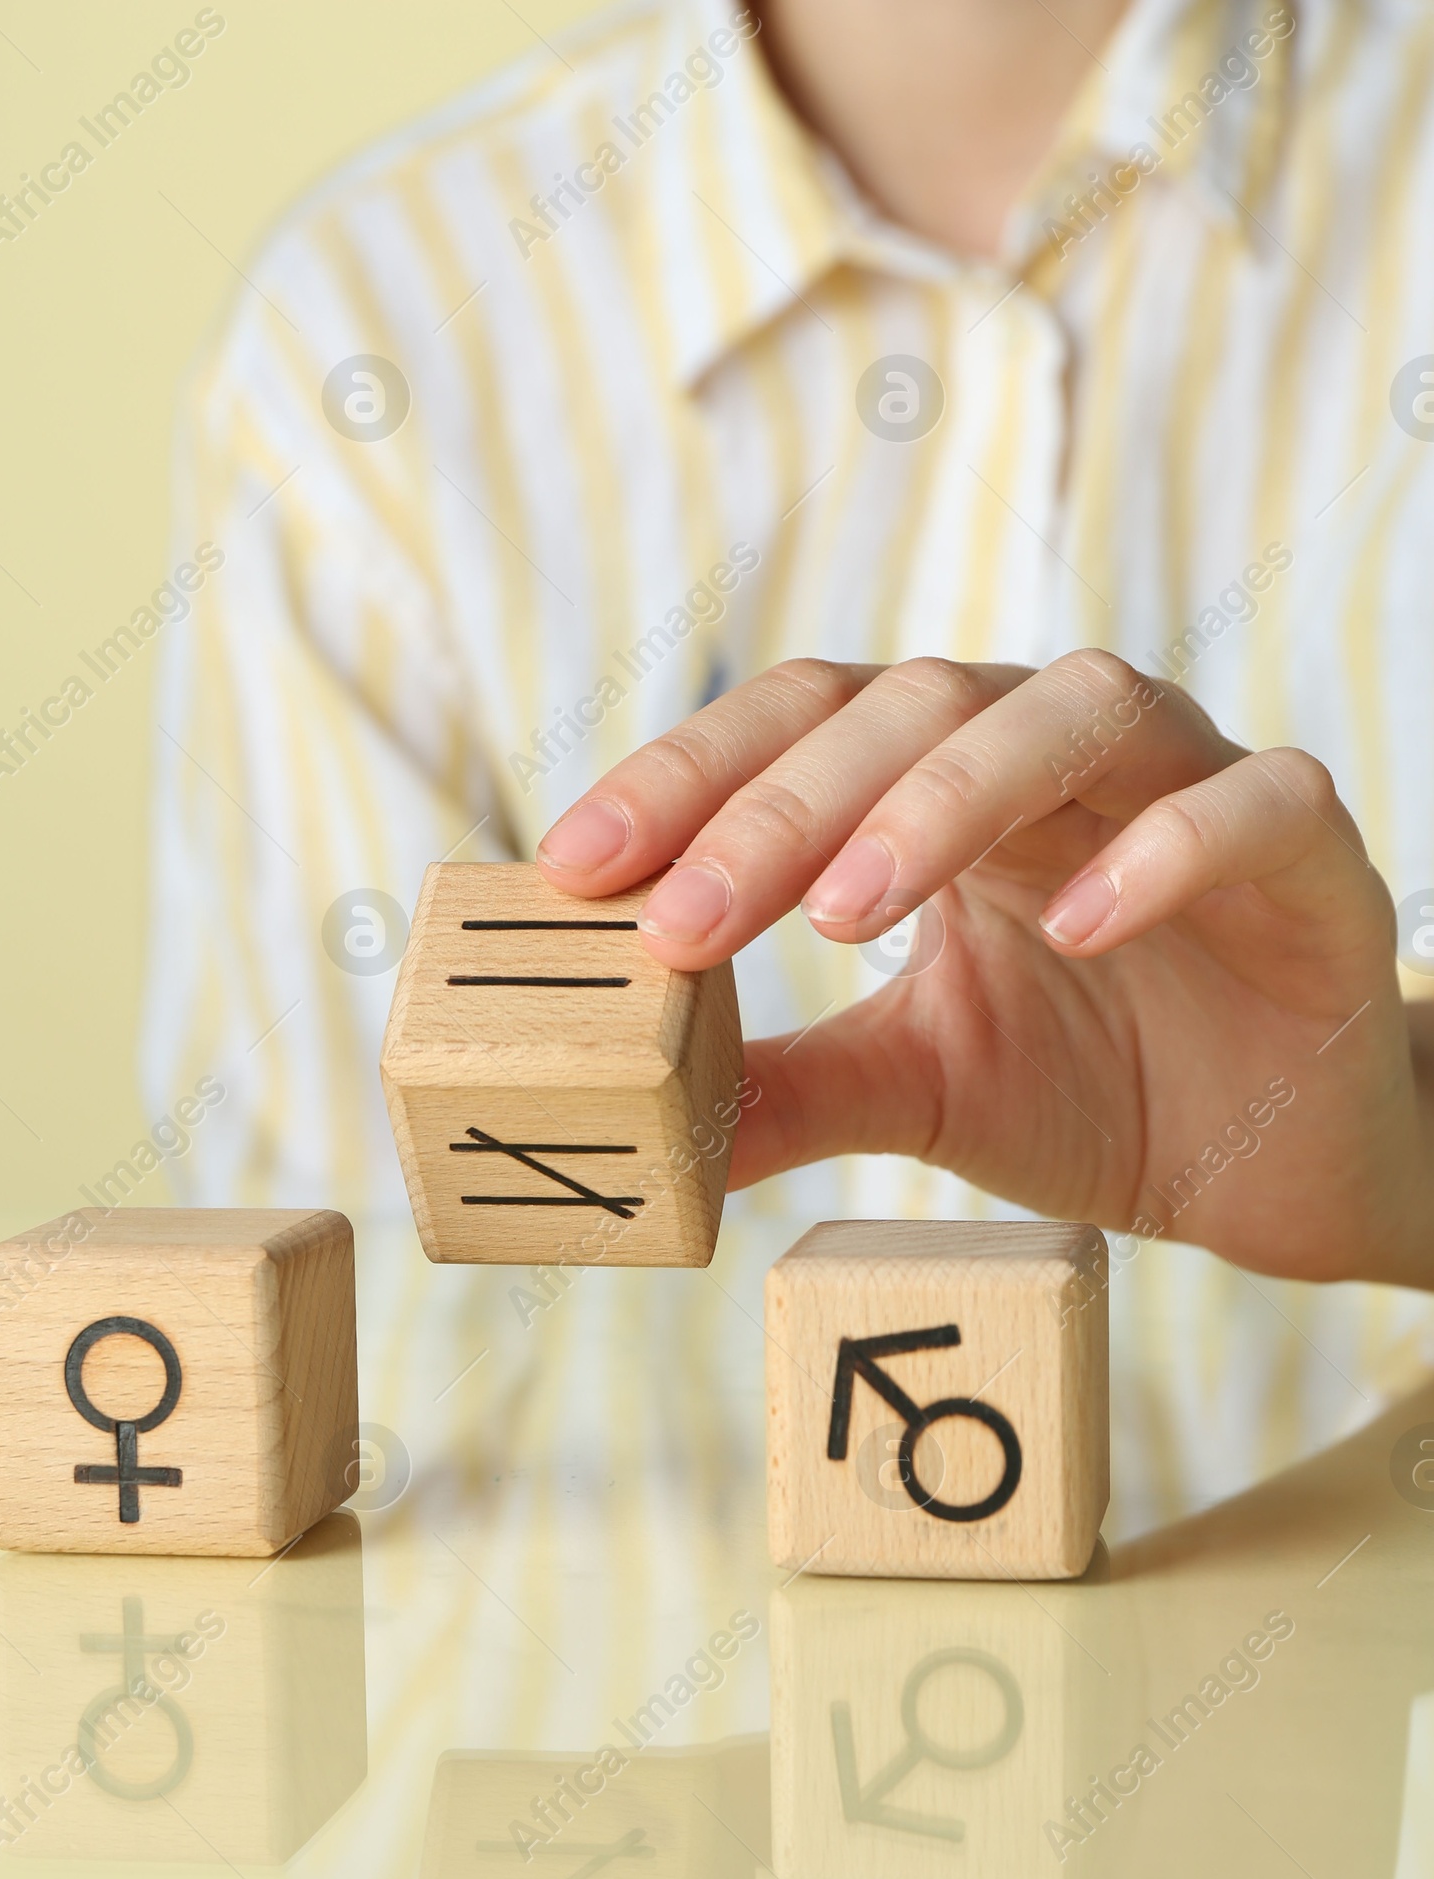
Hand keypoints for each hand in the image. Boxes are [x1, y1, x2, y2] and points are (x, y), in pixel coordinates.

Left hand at [536, 652, 1433, 1286]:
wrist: (1281, 1166)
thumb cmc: (1099, 1090)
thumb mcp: (919, 1083)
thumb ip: (792, 1082)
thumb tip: (642, 1123)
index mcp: (951, 789)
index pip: (806, 726)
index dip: (690, 778)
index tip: (575, 866)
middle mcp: (1060, 756)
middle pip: (914, 705)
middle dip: (784, 806)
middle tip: (683, 919)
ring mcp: (1192, 782)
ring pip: (1074, 712)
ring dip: (946, 800)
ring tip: (845, 912)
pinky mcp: (1311, 852)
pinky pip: (1249, 804)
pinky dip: (1165, 850)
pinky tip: (1075, 929)